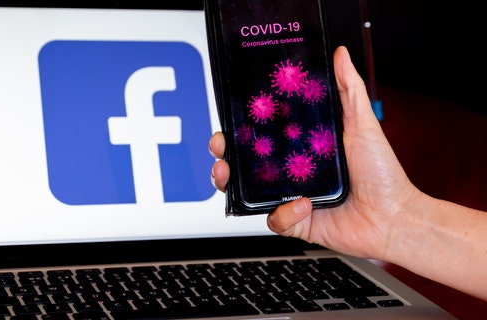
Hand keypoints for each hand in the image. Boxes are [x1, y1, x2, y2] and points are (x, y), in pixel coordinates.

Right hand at [209, 46, 420, 259]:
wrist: (395, 217)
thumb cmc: (382, 173)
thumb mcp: (362, 124)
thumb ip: (349, 89)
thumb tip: (340, 55)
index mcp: (301, 149)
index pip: (262, 137)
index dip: (240, 130)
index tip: (230, 123)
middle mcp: (291, 172)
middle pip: (245, 164)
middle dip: (224, 157)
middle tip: (221, 150)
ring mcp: (290, 197)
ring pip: (247, 193)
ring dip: (231, 184)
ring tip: (228, 175)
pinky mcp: (295, 222)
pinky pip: (274, 219)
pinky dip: (284, 213)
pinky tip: (303, 204)